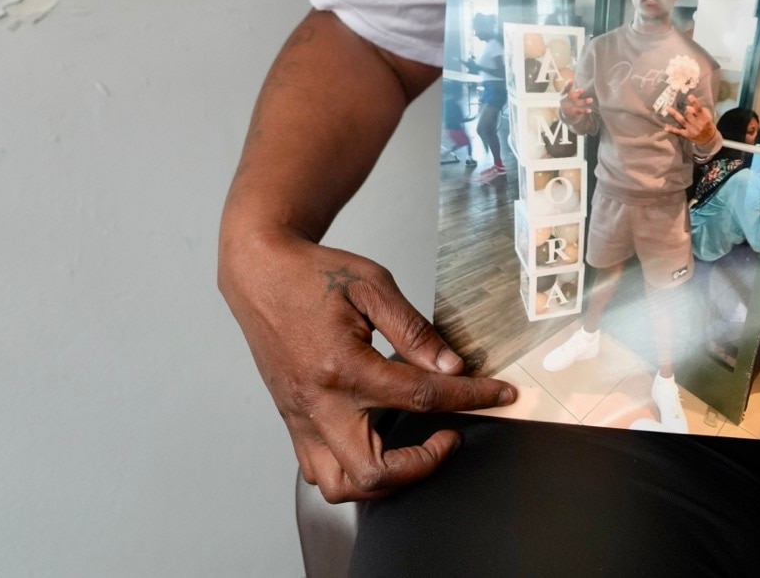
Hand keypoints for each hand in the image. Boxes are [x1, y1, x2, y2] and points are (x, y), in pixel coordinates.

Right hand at [219, 229, 516, 503]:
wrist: (261, 273)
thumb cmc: (313, 275)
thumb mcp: (373, 287)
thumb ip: (414, 332)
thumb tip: (452, 366)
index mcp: (343, 368)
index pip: (421, 397)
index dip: (470, 397)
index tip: (499, 395)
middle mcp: (318, 404)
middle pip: (375, 471)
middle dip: (424, 464)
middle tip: (451, 435)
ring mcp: (301, 419)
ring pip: (341, 486)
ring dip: (385, 481)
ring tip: (415, 452)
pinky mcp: (292, 421)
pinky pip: (319, 471)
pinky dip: (352, 473)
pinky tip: (377, 445)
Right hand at [561, 83, 595, 131]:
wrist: (565, 113)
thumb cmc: (568, 100)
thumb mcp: (570, 95)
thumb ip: (576, 92)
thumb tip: (583, 90)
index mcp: (563, 94)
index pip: (566, 88)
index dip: (568, 84)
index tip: (571, 80)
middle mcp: (565, 101)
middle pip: (570, 97)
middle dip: (575, 93)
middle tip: (583, 90)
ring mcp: (568, 108)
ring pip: (577, 104)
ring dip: (584, 102)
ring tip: (591, 101)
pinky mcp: (573, 113)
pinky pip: (580, 112)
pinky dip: (585, 111)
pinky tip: (590, 110)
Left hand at [663, 91, 717, 146]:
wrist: (709, 140)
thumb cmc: (708, 125)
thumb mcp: (707, 117)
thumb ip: (699, 111)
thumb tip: (687, 107)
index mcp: (705, 120)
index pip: (699, 110)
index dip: (695, 103)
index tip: (690, 96)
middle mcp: (698, 126)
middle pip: (689, 115)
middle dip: (687, 111)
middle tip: (686, 108)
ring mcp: (691, 131)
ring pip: (682, 121)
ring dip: (675, 114)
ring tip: (668, 108)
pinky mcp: (686, 135)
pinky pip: (678, 132)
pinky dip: (672, 130)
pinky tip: (666, 128)